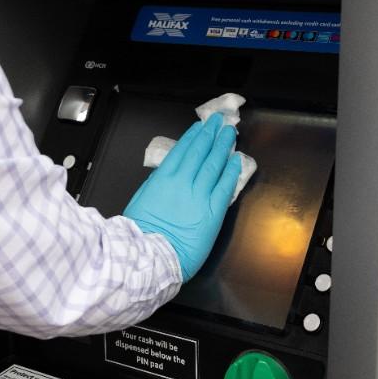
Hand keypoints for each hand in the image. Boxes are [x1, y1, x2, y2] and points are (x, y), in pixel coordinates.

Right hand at [123, 113, 244, 280]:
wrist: (152, 256)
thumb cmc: (141, 232)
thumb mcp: (142, 199)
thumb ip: (156, 184)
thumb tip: (166, 174)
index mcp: (163, 178)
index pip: (182, 150)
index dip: (194, 136)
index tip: (201, 126)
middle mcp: (183, 182)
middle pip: (201, 153)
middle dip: (211, 135)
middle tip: (220, 122)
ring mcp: (200, 196)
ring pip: (214, 165)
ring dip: (223, 147)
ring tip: (230, 135)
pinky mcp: (213, 212)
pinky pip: (225, 187)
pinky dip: (231, 172)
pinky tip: (236, 161)